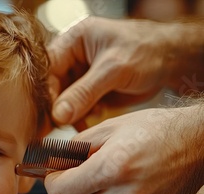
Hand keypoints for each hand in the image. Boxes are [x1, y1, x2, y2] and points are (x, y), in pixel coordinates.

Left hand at [44, 104, 203, 193]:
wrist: (198, 143)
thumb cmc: (152, 129)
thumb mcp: (109, 127)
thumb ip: (74, 147)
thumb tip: (50, 163)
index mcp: (111, 168)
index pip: (59, 193)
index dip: (51, 182)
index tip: (56, 173)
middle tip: (70, 183)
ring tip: (98, 183)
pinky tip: (120, 189)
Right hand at [48, 16, 202, 124]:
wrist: (172, 60)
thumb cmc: (147, 51)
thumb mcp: (114, 69)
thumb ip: (84, 92)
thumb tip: (58, 115)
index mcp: (73, 40)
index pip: (48, 68)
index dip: (47, 91)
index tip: (49, 115)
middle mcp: (72, 57)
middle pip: (53, 86)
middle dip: (57, 107)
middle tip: (59, 127)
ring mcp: (80, 75)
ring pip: (63, 99)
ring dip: (69, 115)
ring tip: (80, 124)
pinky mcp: (89, 90)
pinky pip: (76, 107)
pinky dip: (80, 118)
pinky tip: (90, 121)